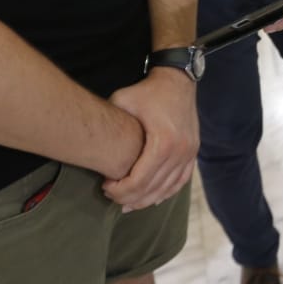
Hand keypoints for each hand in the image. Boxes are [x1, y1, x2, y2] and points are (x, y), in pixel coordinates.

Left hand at [101, 68, 198, 211]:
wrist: (177, 80)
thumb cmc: (147, 91)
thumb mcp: (122, 101)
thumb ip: (109, 124)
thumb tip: (89, 143)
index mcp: (163, 142)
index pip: (139, 180)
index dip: (120, 190)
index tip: (105, 186)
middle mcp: (180, 151)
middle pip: (152, 188)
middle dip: (130, 197)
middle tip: (112, 196)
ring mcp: (189, 152)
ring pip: (167, 189)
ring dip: (146, 199)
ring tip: (128, 203)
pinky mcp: (193, 152)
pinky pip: (180, 181)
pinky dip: (166, 193)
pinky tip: (152, 199)